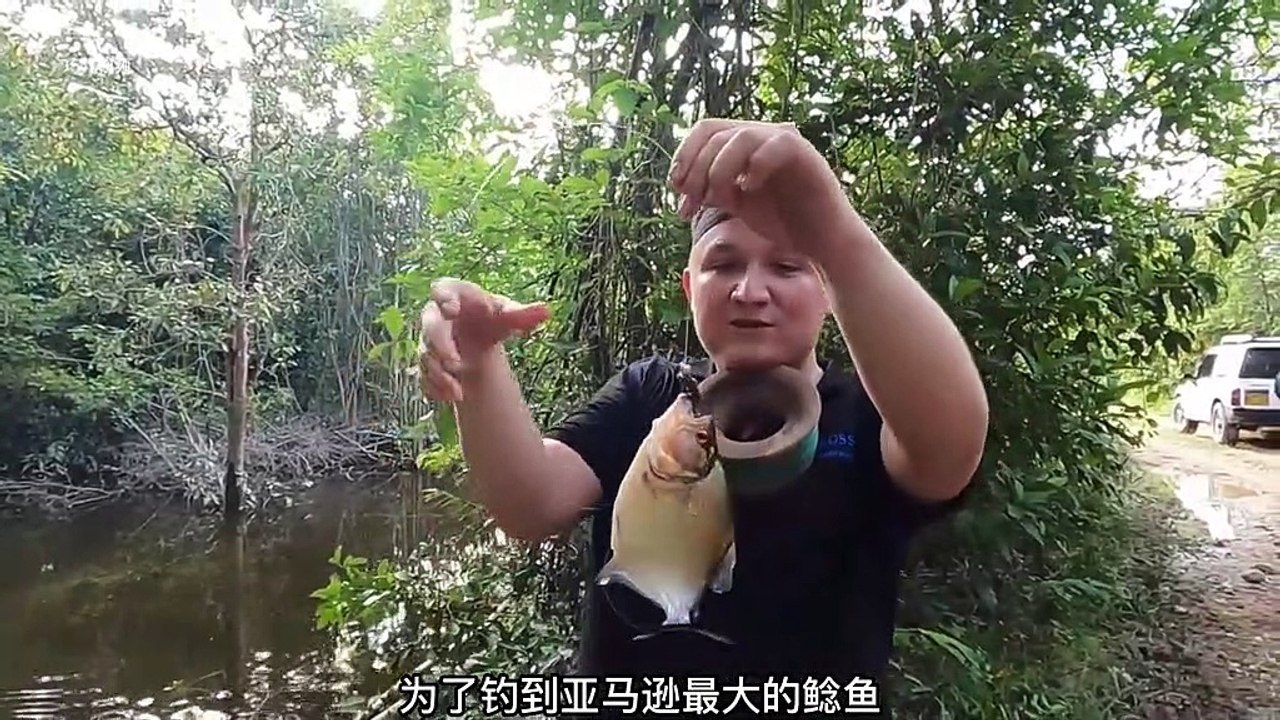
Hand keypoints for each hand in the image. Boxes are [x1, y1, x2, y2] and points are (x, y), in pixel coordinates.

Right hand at [418, 278, 548, 401]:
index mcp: (455, 297)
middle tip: (456, 362)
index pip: (443, 289)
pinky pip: (424, 378)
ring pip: (425, 356)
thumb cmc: (491, 319)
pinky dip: (437, 389)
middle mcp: (436, 318)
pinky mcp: (426, 365)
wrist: (477, 339)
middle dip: (440, 345)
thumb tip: (547, 311)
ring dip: (439, 375)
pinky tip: (453, 397)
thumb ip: (523, 314)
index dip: (445, 297)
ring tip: (459, 393)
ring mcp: (428, 342)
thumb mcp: (507, 316)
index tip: (453, 309)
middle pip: (430, 327)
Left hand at [669, 118, 850, 260]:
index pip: (704, 131)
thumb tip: (678, 184)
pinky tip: (749, 189)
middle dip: (697, 168)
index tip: (676, 190)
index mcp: (743, 143)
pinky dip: (755, 166)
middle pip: (715, 131)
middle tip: (694, 202)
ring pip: (741, 136)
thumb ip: (708, 189)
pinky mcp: (805, 153)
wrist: (820, 240)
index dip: (684, 156)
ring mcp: (784, 141)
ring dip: (720, 169)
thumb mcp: (734, 203)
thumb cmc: (781, 221)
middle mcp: (761, 135)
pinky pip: (775, 145)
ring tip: (720, 198)